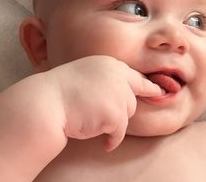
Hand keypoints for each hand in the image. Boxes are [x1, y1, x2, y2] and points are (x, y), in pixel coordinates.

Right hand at [44, 55, 161, 151]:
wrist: (46, 103)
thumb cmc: (60, 91)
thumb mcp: (87, 74)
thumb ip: (107, 79)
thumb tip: (125, 93)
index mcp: (110, 64)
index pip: (135, 76)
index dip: (147, 86)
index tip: (159, 90)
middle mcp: (118, 75)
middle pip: (131, 99)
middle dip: (119, 110)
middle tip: (102, 115)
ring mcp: (118, 93)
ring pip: (126, 114)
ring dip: (112, 123)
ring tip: (91, 120)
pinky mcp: (116, 113)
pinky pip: (120, 131)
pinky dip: (112, 139)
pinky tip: (102, 141)